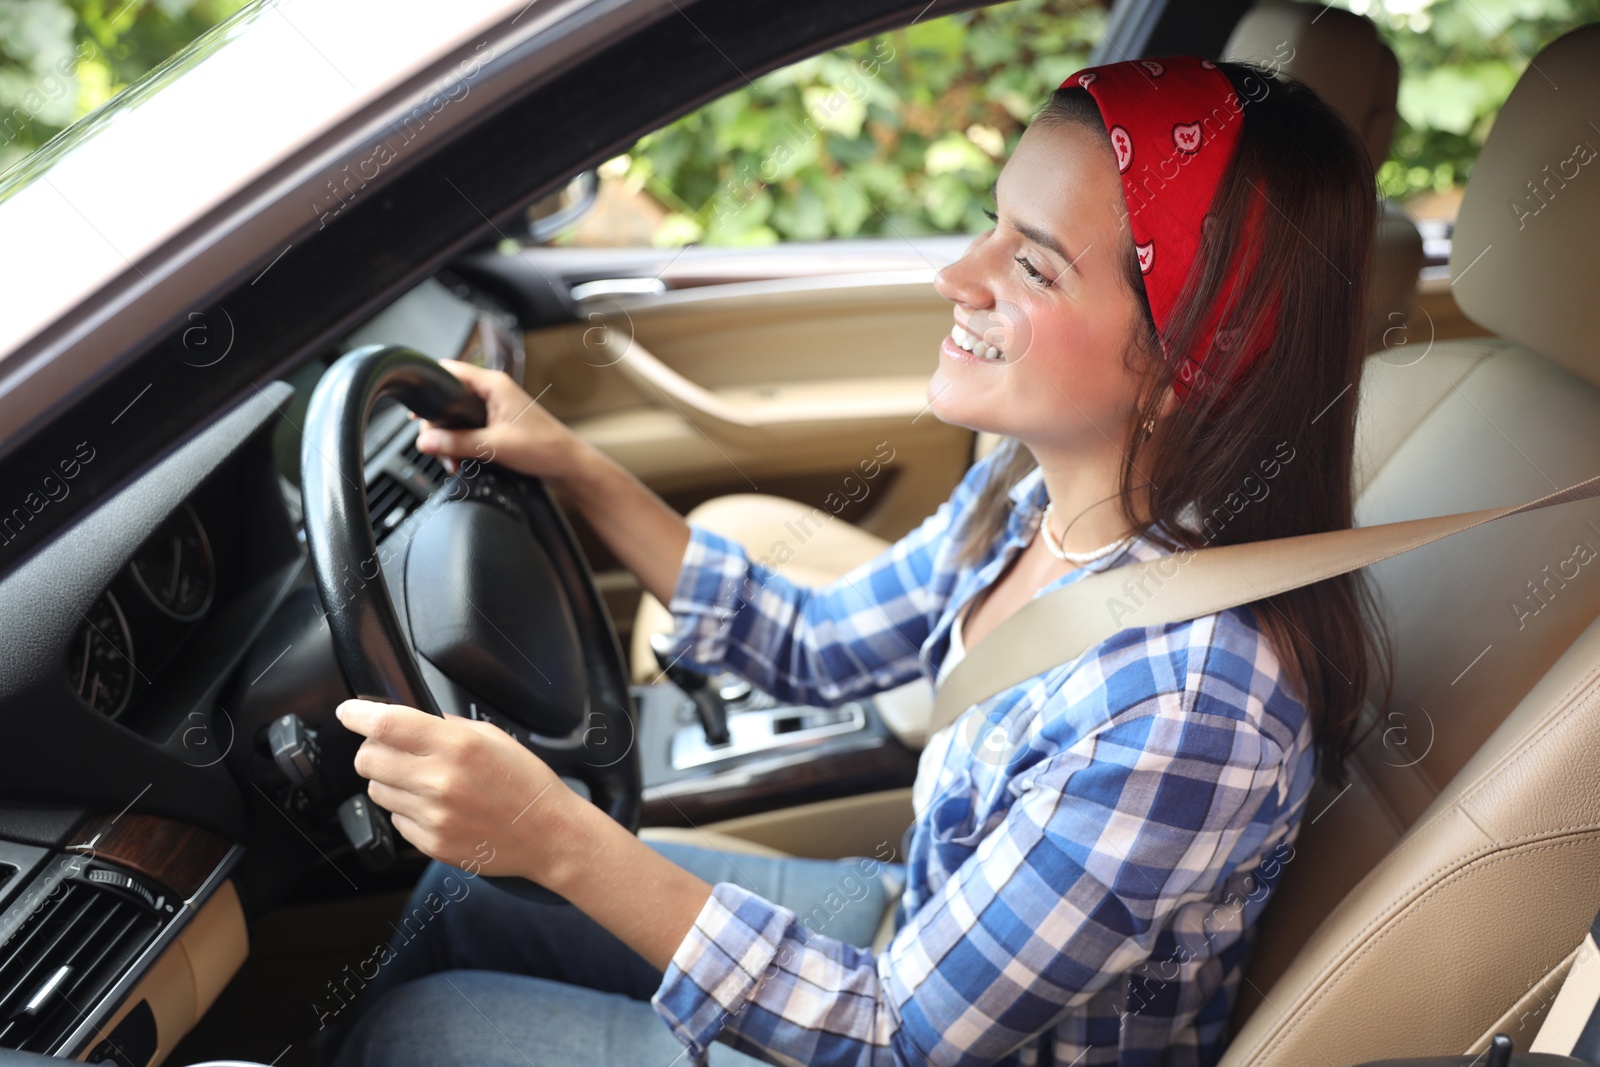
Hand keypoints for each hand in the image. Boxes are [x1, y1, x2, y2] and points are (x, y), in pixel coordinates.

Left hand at [335, 698, 582, 884]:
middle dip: (372, 750)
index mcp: (457, 746)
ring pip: (377, 791)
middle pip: (368, 760)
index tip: (349, 712)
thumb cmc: (525, 783)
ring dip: (390, 781)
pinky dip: (407, 810)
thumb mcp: (492, 737)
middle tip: (391, 749)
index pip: (387, 724)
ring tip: (423, 782)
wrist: (548, 834)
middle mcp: (440, 781)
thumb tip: (405, 719)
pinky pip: (396, 820)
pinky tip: (437, 807)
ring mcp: (433, 816)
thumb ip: (445, 726)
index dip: (358, 715)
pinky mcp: (431, 844)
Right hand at [411, 359, 586, 485]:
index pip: (449, 371)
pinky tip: (460, 460)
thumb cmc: (543, 447)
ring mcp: (495, 407)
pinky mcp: (497, 423)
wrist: (567, 464)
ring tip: (451, 459)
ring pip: (458, 417)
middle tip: (436, 446)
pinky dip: (461, 443)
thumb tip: (426, 441)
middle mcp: (493, 391)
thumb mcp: (494, 446)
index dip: (430, 386)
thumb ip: (456, 442)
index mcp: (493, 385)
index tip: (417, 407)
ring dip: (450, 438)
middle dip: (438, 425)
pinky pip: (469, 428)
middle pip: (449, 398)